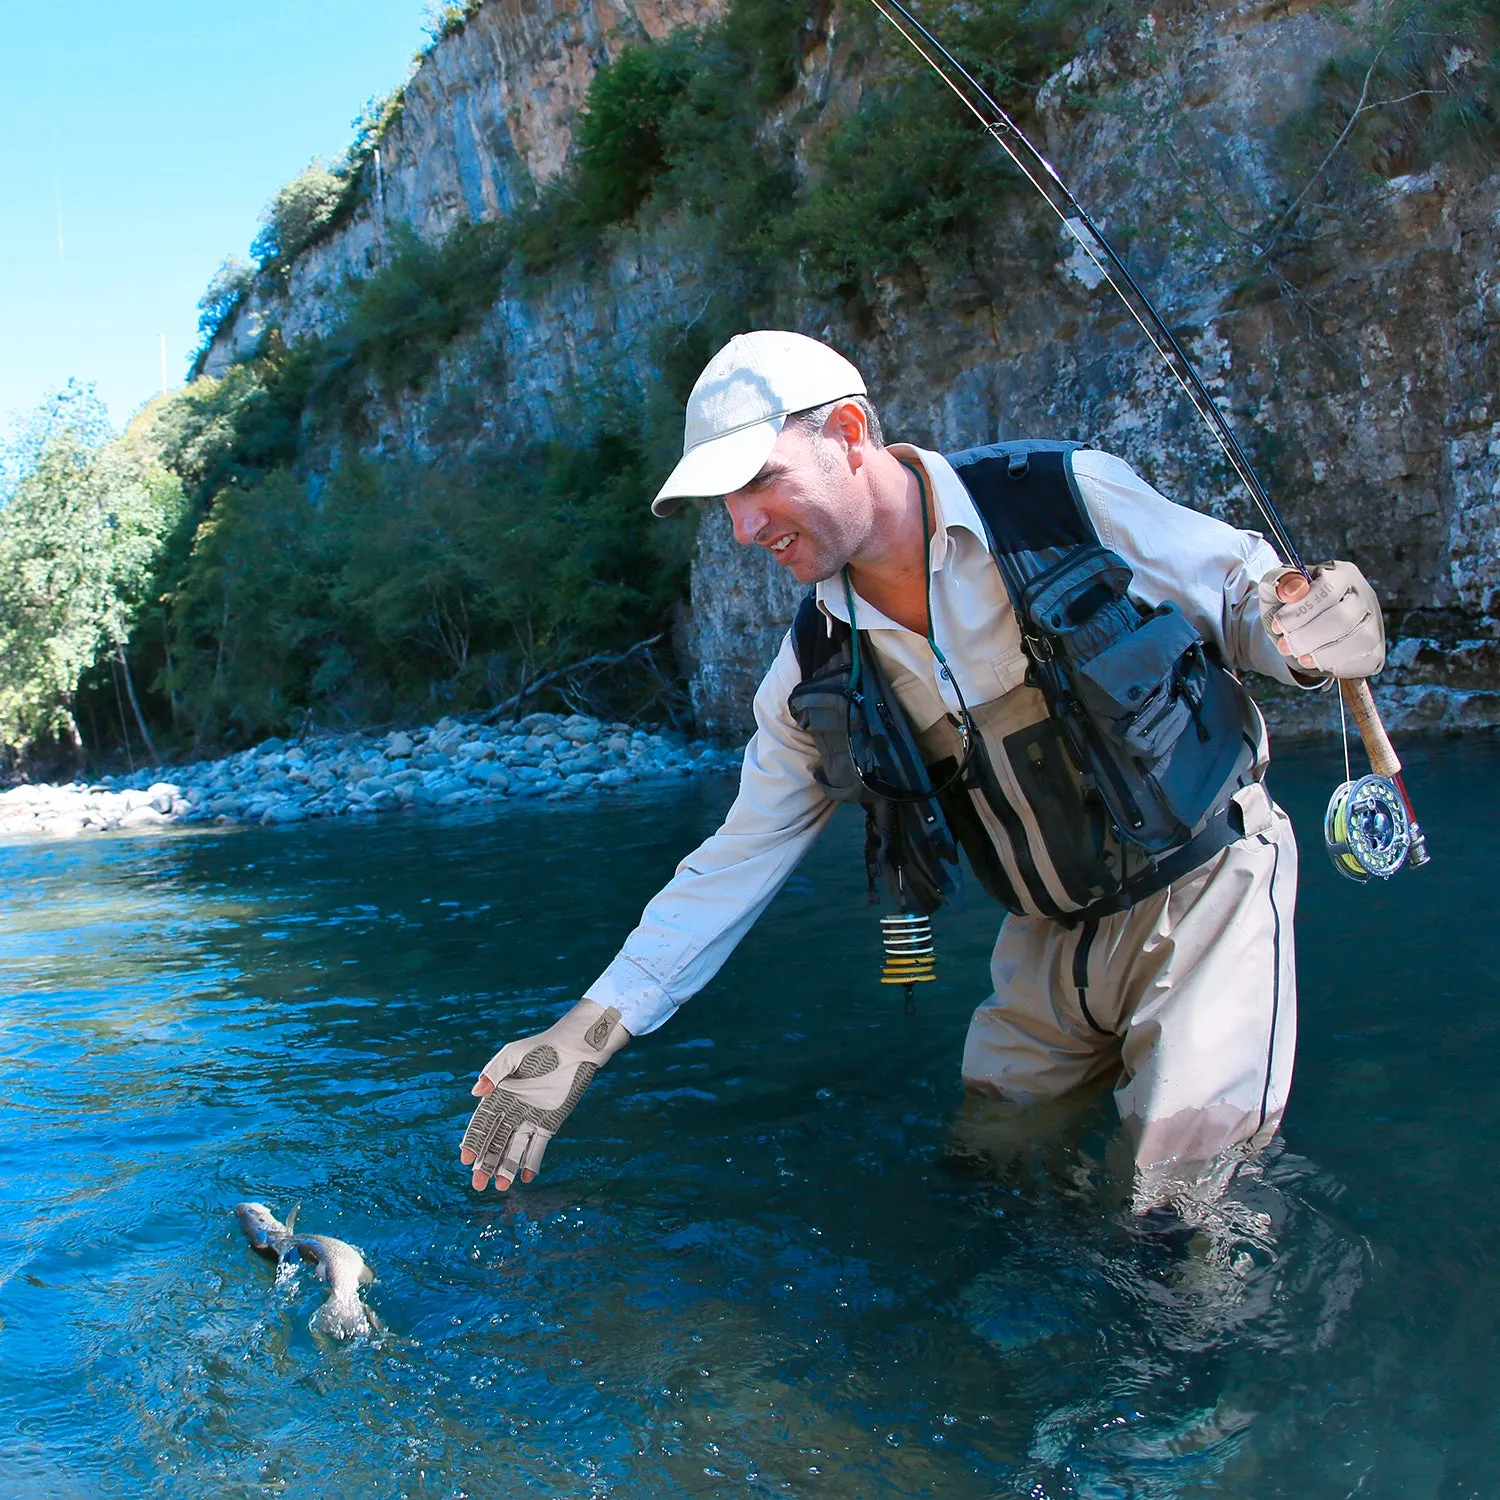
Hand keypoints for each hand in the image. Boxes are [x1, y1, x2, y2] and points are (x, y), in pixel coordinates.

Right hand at [459, 1000, 629, 1190]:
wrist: (574, 1050)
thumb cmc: (542, 1048)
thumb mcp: (514, 1055)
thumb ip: (495, 1072)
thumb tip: (476, 1092)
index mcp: (499, 1095)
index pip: (483, 1123)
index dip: (474, 1141)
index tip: (466, 1158)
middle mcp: (512, 1111)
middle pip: (495, 1141)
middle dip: (486, 1163)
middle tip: (478, 1184)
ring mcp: (530, 1119)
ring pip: (515, 1148)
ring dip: (507, 1167)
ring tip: (501, 1187)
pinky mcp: (549, 1124)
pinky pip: (538, 1146)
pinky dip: (532, 1162)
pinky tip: (525, 1178)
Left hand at [1258, 561, 1385, 678]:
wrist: (1300, 628)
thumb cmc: (1290, 606)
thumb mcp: (1276, 590)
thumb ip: (1278, 582)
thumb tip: (1291, 590)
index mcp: (1342, 574)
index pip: (1327, 590)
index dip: (1299, 612)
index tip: (1277, 626)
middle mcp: (1364, 595)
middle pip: (1343, 618)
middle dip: (1307, 637)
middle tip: (1283, 646)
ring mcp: (1374, 622)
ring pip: (1362, 640)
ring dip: (1326, 655)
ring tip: (1301, 659)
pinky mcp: (1377, 648)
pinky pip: (1368, 662)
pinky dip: (1342, 667)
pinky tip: (1320, 664)